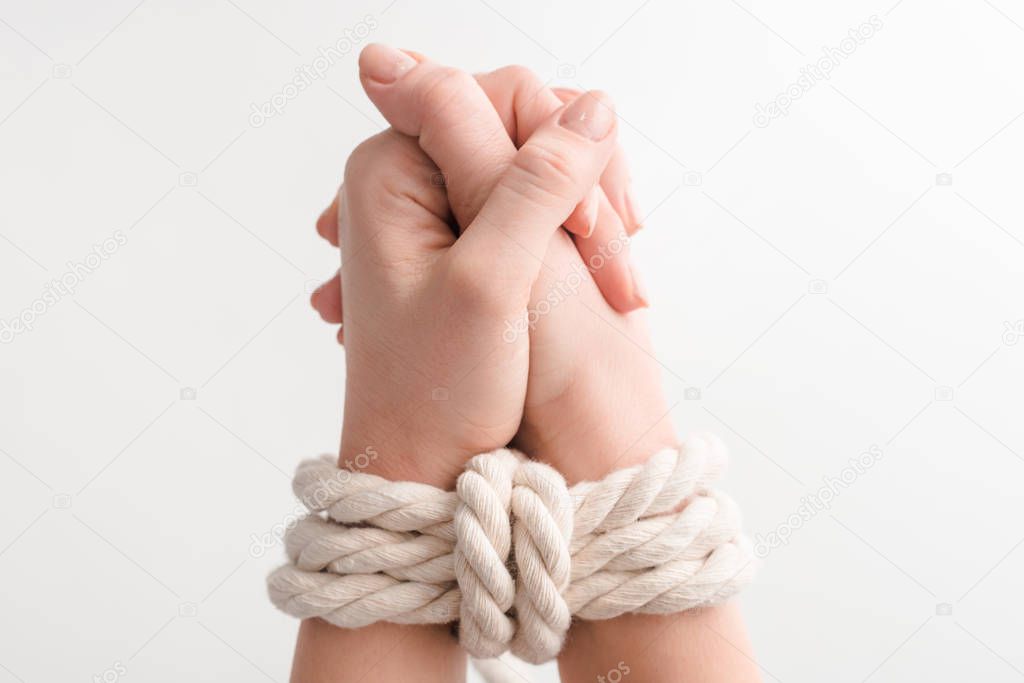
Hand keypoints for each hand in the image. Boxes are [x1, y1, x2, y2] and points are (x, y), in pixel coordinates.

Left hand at [327, 61, 619, 487]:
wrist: (422, 466)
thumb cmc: (436, 391)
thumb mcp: (491, 284)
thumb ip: (537, 186)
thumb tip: (594, 105)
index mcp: (390, 170)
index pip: (498, 97)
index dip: (560, 149)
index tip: (590, 230)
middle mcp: (406, 180)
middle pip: (519, 132)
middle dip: (578, 188)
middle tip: (612, 263)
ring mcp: (434, 212)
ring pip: (532, 171)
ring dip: (581, 218)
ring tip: (610, 286)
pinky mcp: (462, 243)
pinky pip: (528, 208)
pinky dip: (569, 238)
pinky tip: (592, 281)